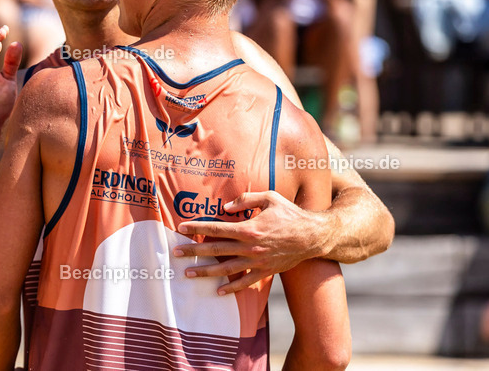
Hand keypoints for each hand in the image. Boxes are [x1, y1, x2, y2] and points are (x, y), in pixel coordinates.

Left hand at [173, 191, 332, 294]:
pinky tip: (218, 290)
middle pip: (215, 250)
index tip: (181, 228)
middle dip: (193, 251)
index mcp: (248, 228)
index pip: (216, 228)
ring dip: (205, 272)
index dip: (196, 228)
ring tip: (188, 274)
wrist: (313, 236)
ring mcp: (257, 262)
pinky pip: (245, 282)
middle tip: (175, 253)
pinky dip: (231, 287)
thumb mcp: (269, 198)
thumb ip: (245, 200)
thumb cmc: (290, 214)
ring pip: (226, 269)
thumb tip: (224, 207)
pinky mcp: (265, 272)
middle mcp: (250, 247)